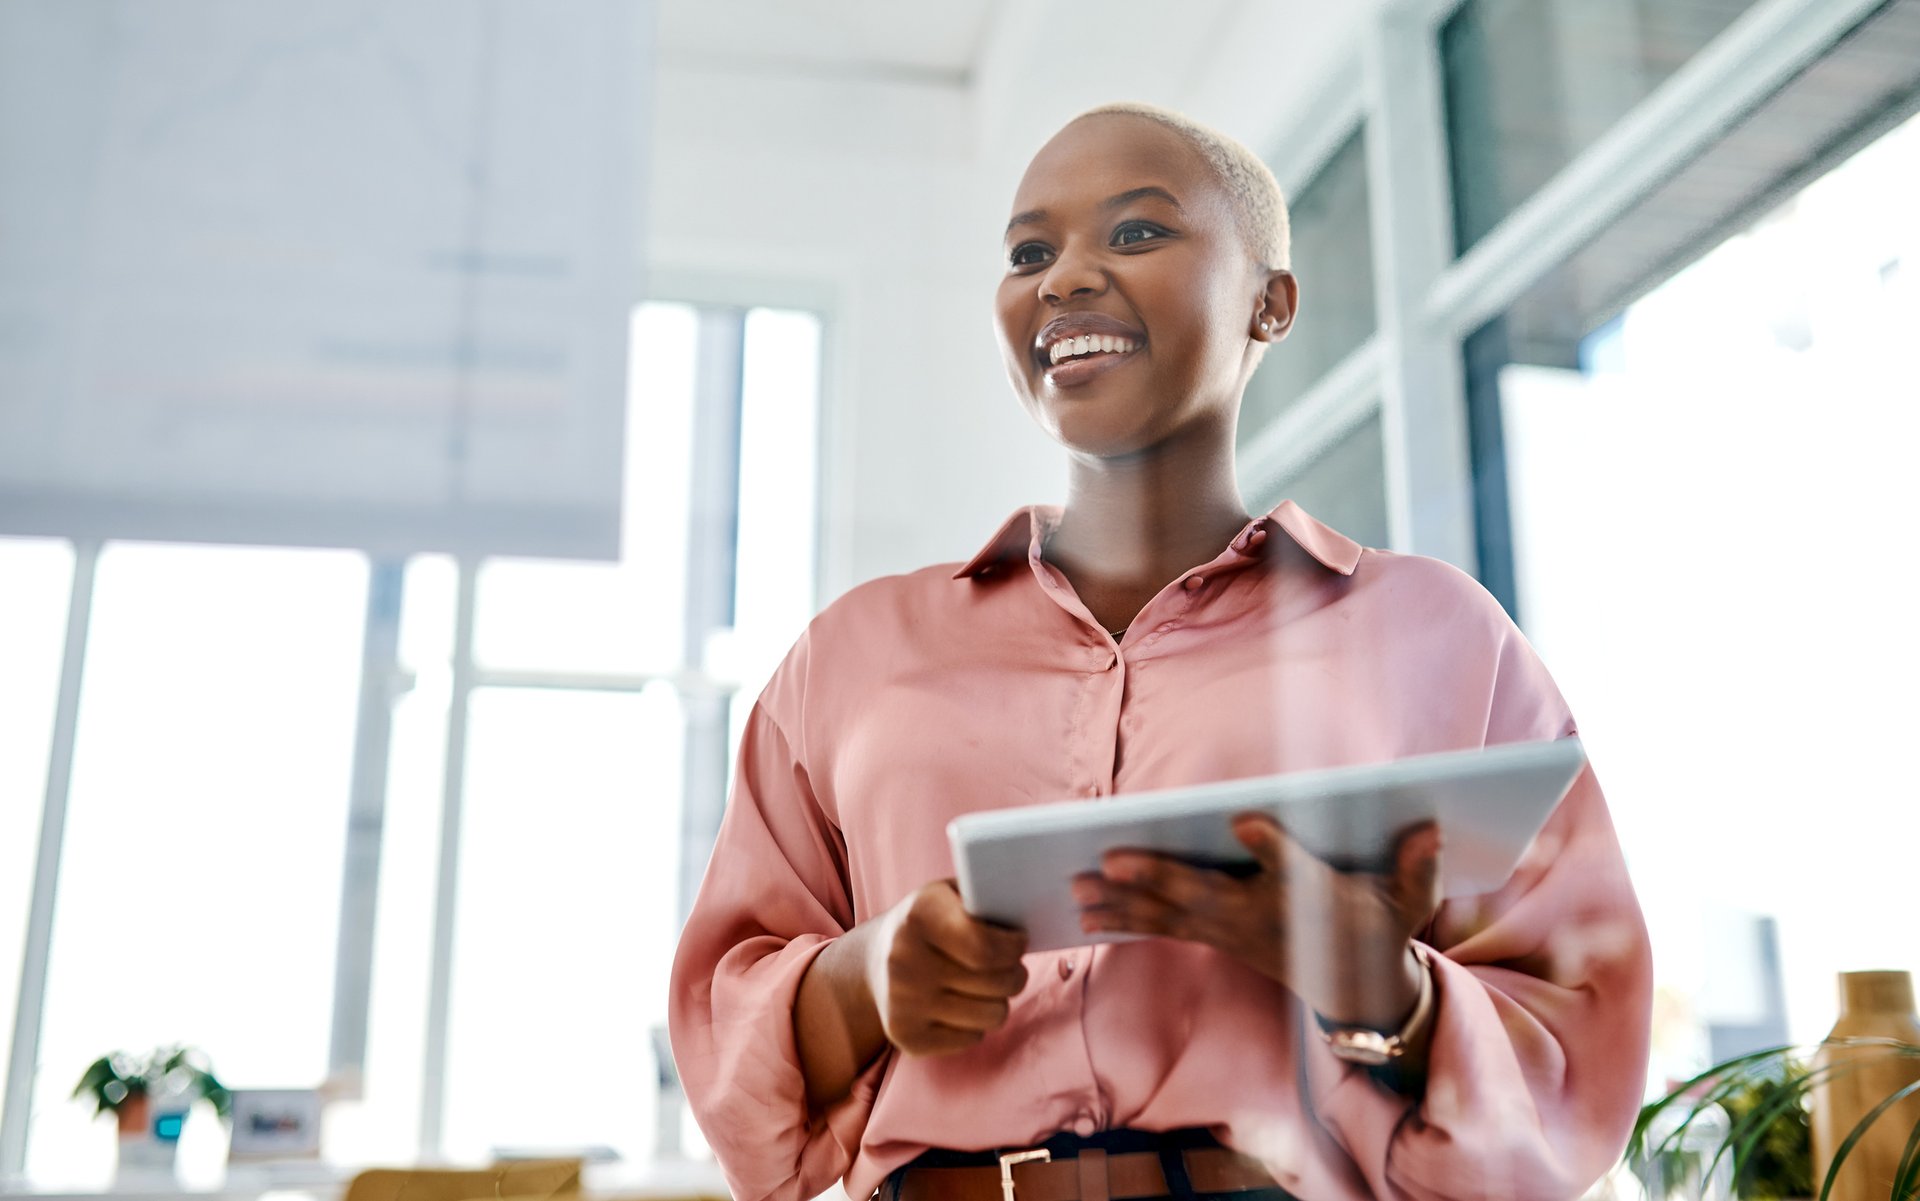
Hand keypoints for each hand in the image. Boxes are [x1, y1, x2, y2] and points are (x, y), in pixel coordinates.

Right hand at [864, 879, 1028, 1055]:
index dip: (1014, 948)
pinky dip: (976, 1024)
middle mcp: (905, 960)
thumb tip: (1028, 914)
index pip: (986, 948)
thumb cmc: (930, 922)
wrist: (872, 961)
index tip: (1019, 941)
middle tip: (1010, 966)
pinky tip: (960, 1004)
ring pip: (992, 1016)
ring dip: (999, 1001)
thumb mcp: (949, 893)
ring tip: (987, 986)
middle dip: (1016, 974)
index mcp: (919, 915)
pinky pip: (972, 1038)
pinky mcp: (906, 1036)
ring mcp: (902, 1003)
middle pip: (997, 984)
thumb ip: (985, 898)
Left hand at [1073, 814, 1440, 1027]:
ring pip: (1172, 917)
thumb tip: (1431, 829)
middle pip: (1206, 896)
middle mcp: (1261, 918)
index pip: (1289, 870)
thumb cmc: (1379, 928)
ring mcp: (1233, 933)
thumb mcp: (1407, 901)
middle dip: (1158, 879)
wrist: (1357, 991)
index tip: (1243, 820)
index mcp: (1307, 899)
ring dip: (1123, 905)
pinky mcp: (1218, 938)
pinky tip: (1088, 911)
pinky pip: (1165, 929)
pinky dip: (1126, 920)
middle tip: (1112, 862)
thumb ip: (1416, 867)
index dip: (1269, 845)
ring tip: (1076, 891)